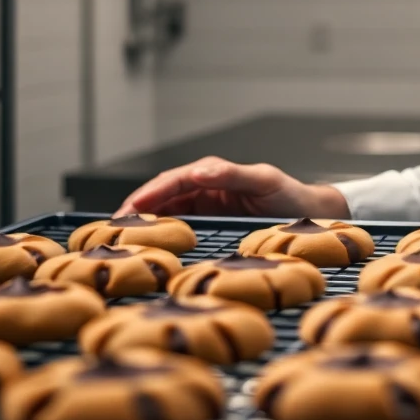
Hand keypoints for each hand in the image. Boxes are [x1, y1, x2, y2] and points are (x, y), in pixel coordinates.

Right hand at [113, 156, 350, 218]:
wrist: (308, 216)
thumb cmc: (288, 195)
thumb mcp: (264, 180)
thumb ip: (232, 174)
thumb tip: (198, 171)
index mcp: (214, 174)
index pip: (174, 181)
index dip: (150, 194)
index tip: (129, 209)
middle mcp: (204, 188)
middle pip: (162, 196)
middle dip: (136, 209)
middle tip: (111, 229)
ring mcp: (204, 207)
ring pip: (164, 212)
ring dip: (142, 224)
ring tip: (118, 240)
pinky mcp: (207, 225)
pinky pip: (176, 227)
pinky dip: (158, 235)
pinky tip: (144, 248)